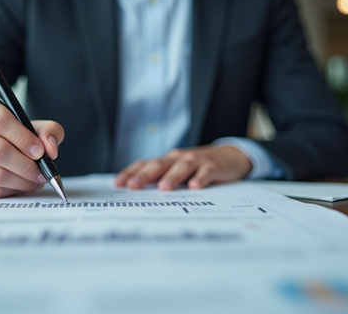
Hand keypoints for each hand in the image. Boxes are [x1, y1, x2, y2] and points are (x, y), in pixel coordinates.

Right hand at [0, 95, 63, 197]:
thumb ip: (47, 130)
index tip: (40, 152)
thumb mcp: (26, 123)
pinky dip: (11, 191)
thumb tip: (50, 149)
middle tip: (42, 173)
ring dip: (22, 182)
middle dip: (27, 166)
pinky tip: (20, 185)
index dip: (24, 139)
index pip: (1, 121)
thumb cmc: (3, 133)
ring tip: (35, 180)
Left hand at [114, 145, 252, 190]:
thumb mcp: (177, 170)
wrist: (229, 156)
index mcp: (167, 161)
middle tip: (134, 186)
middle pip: (160, 165)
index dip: (131, 172)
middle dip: (145, 175)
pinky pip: (206, 172)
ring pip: (182, 167)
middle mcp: (178, 159)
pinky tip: (195, 186)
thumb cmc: (197, 166)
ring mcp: (196, 161)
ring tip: (163, 187)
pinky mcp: (213, 167)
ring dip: (172, 176)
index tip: (118, 184)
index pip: (146, 164)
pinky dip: (200, 178)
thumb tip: (135, 191)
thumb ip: (160, 178)